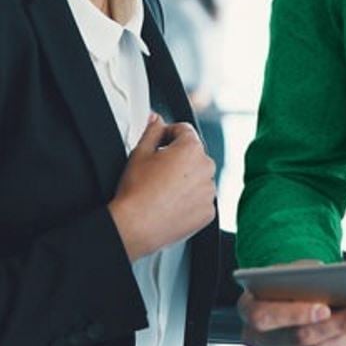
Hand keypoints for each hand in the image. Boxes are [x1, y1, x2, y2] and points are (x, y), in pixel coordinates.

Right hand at [108, 113, 215, 260]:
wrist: (136, 225)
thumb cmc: (137, 191)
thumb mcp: (139, 152)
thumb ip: (152, 130)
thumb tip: (156, 120)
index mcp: (191, 149)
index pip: (184, 130)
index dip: (168, 134)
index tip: (160, 143)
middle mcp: (205, 168)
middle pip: (194, 154)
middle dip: (178, 158)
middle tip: (158, 169)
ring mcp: (209, 191)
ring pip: (198, 177)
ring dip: (186, 179)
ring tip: (163, 189)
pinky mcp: (208, 212)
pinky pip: (201, 199)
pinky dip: (190, 200)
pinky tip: (171, 203)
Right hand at [238, 271, 345, 345]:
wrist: (283, 300)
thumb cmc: (288, 283)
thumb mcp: (292, 272)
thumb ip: (309, 277)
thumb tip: (341, 282)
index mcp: (248, 309)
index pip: (265, 317)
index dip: (295, 314)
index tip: (325, 308)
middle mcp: (255, 340)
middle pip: (299, 340)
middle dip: (339, 325)